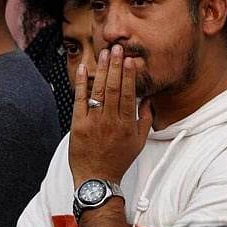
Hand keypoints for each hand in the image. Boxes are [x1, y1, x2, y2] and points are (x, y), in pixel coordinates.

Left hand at [68, 45, 152, 185]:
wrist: (96, 178)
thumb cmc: (118, 159)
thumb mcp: (139, 142)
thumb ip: (145, 119)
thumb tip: (148, 99)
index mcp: (126, 125)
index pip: (128, 94)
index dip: (129, 75)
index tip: (130, 60)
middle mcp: (110, 122)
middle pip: (113, 88)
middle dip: (116, 66)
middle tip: (117, 48)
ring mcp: (93, 123)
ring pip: (98, 91)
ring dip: (102, 70)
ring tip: (105, 53)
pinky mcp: (78, 125)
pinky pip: (79, 99)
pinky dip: (82, 83)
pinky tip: (85, 68)